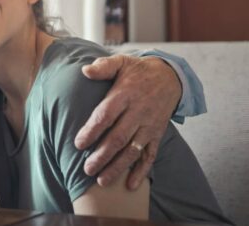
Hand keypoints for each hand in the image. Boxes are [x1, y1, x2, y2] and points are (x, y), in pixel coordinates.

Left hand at [75, 55, 181, 189]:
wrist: (170, 77)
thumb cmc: (137, 71)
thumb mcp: (121, 62)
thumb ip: (103, 66)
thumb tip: (85, 71)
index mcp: (125, 94)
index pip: (106, 115)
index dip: (92, 130)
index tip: (79, 144)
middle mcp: (138, 112)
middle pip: (118, 137)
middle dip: (102, 156)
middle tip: (87, 169)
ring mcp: (149, 125)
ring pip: (133, 150)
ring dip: (118, 167)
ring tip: (102, 182)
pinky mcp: (157, 134)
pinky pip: (150, 155)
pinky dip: (142, 171)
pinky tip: (131, 185)